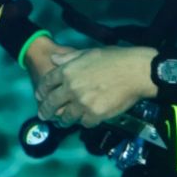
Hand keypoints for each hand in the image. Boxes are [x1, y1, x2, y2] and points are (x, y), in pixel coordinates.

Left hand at [33, 46, 157, 127]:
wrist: (136, 72)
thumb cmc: (115, 59)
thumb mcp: (89, 53)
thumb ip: (69, 58)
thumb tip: (53, 59)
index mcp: (67, 71)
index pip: (46, 83)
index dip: (41, 91)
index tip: (40, 96)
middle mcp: (71, 89)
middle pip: (51, 104)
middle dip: (45, 111)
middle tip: (44, 116)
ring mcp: (82, 103)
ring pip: (66, 117)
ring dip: (64, 120)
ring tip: (63, 122)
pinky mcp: (95, 115)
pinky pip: (84, 123)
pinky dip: (84, 121)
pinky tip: (86, 119)